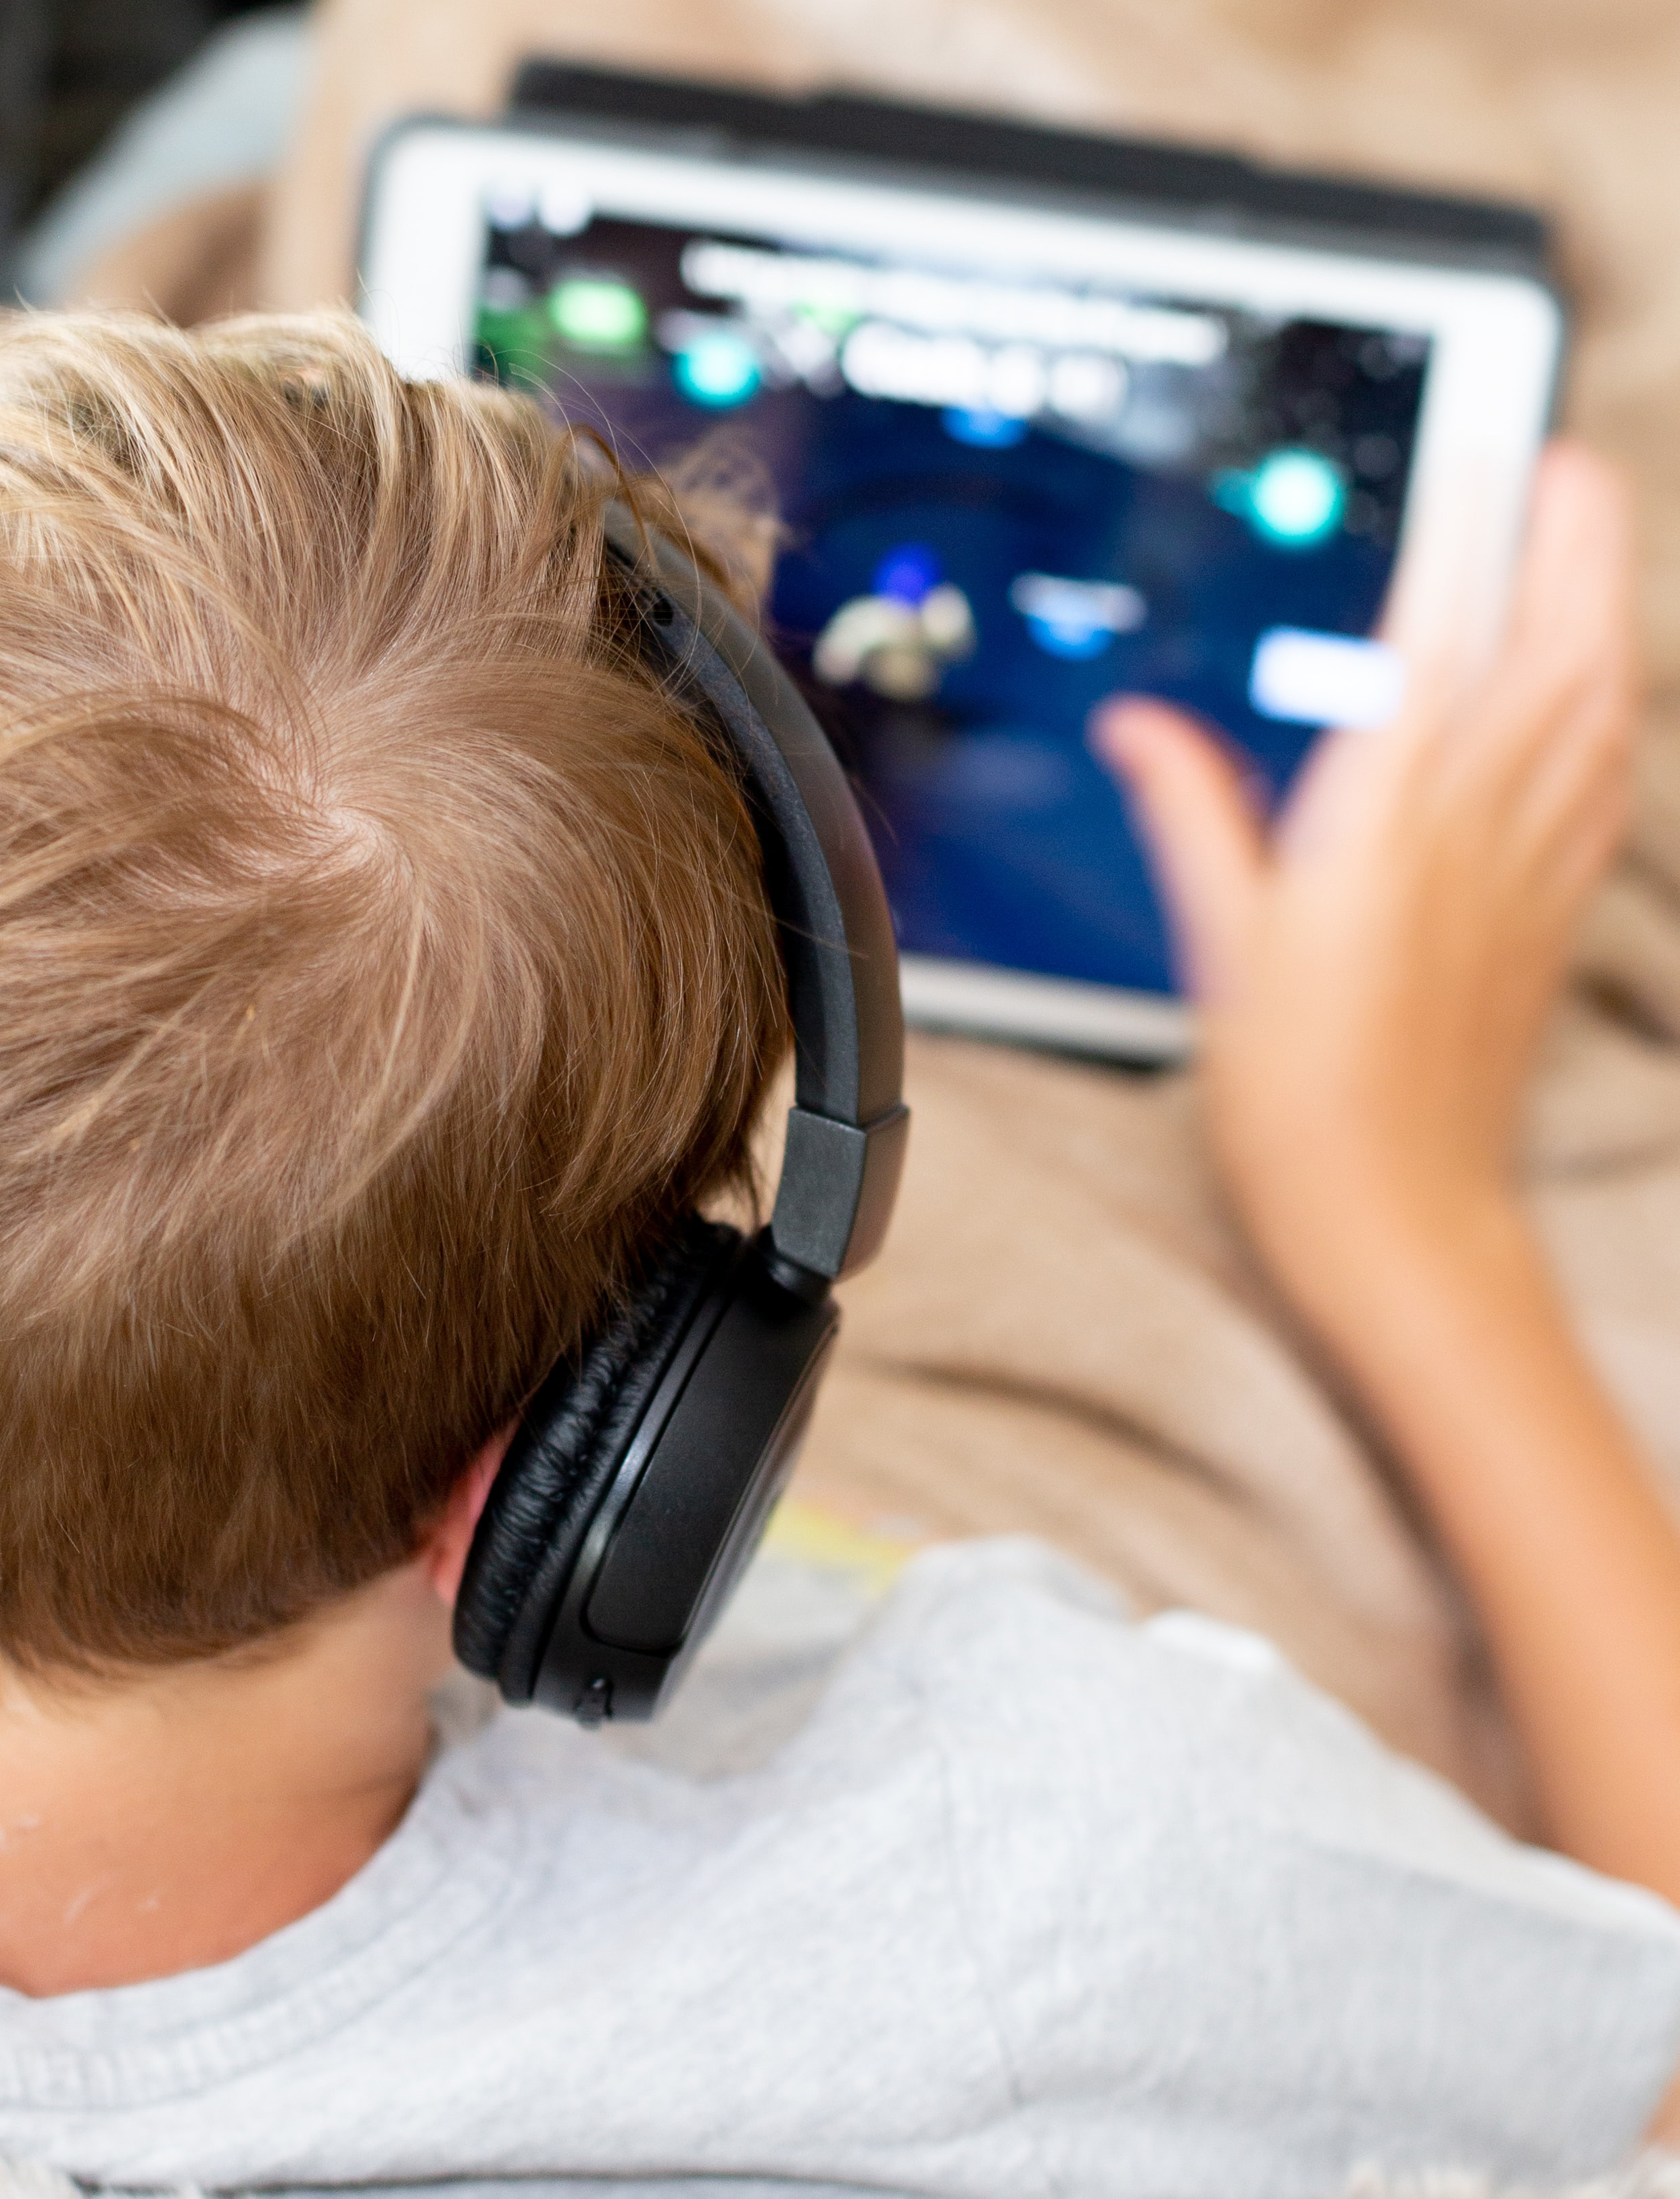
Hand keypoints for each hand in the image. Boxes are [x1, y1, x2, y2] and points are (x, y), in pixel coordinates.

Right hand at [1091, 442, 1640, 1337]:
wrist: (1397, 1211)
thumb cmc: (1300, 1094)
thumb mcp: (1217, 943)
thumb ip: (1189, 813)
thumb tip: (1142, 729)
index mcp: (1384, 816)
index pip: (1442, 628)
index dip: (1469, 518)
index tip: (1480, 434)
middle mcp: (1479, 824)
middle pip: (1563, 640)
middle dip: (1572, 534)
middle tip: (1557, 458)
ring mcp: (1533, 866)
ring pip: (1602, 699)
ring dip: (1604, 603)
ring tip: (1584, 540)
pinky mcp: (1552, 912)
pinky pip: (1604, 776)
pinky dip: (1608, 704)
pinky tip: (1594, 688)